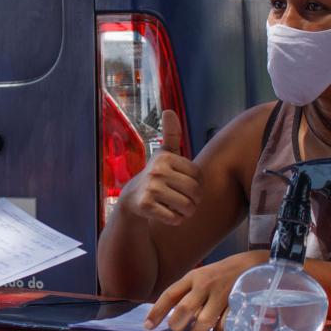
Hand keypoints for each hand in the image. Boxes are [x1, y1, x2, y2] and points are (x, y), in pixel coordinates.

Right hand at [118, 110, 202, 225]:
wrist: (132, 198)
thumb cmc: (157, 174)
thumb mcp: (164, 153)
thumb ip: (171, 134)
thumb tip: (168, 110)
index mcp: (165, 157)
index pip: (198, 176)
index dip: (196, 184)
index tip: (185, 185)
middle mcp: (156, 171)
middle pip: (195, 192)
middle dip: (194, 200)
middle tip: (185, 200)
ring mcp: (150, 188)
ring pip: (187, 207)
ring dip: (186, 212)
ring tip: (178, 208)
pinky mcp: (146, 206)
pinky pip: (175, 218)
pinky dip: (176, 220)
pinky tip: (167, 214)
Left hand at [144, 251, 267, 330]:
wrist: (252, 264)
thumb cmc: (220, 275)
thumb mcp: (201, 278)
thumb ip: (186, 294)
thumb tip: (171, 318)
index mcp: (194, 277)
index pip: (170, 294)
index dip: (157, 311)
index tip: (148, 325)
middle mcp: (206, 284)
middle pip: (184, 310)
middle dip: (177, 324)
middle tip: (177, 329)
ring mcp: (221, 294)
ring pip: (203, 323)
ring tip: (199, 329)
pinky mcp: (236, 304)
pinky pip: (222, 326)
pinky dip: (218, 330)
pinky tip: (219, 324)